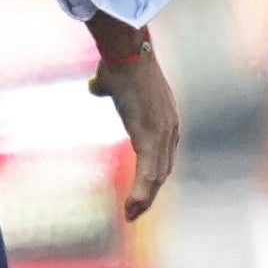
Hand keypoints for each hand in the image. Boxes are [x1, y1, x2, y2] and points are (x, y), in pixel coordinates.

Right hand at [90, 27, 180, 217]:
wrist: (126, 53)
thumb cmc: (119, 63)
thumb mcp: (115, 81)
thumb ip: (108, 88)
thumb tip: (97, 88)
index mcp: (165, 119)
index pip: (163, 157)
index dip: (153, 178)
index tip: (144, 194)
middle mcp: (170, 129)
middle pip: (162, 170)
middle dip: (150, 194)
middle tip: (135, 213)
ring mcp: (162, 133)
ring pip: (156, 176)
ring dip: (145, 199)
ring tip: (131, 215)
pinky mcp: (150, 136)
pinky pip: (148, 171)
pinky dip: (142, 191)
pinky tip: (133, 206)